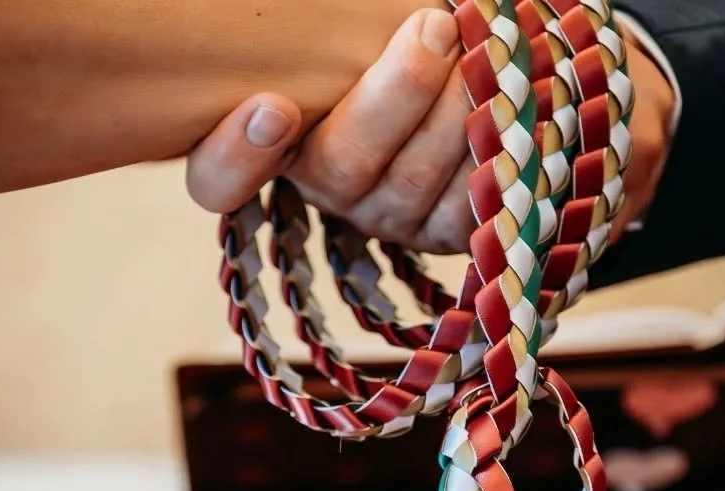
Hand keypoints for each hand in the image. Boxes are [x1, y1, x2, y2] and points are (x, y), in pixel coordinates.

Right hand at [187, 8, 468, 250]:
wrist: (461, 75)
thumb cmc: (380, 37)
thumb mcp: (337, 28)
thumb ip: (330, 22)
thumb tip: (395, 11)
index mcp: (271, 141)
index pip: (218, 178)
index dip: (239, 156)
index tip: (273, 109)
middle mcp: (324, 189)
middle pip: (343, 166)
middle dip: (397, 93)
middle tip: (434, 27)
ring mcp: (384, 218)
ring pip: (413, 181)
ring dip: (456, 111)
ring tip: (484, 52)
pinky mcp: (441, 234)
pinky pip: (466, 205)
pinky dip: (492, 148)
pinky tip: (506, 102)